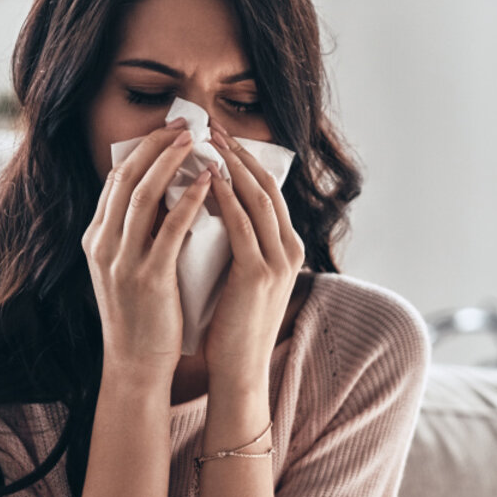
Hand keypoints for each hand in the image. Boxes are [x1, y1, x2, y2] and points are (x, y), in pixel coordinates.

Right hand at [83, 117, 216, 379]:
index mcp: (95, 239)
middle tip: (185, 124)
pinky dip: (189, 199)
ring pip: (144, 195)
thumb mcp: (127, 267)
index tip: (168, 130)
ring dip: (172, 161)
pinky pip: (169, 228)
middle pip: (126, 177)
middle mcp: (102, 245)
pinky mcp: (148, 278)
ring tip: (198, 141)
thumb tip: (167, 194)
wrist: (135, 364)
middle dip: (156, 145)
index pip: (115, 180)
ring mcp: (122, 261)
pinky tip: (209, 182)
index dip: (142, 150)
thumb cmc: (141, 316)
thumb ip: (138, 233)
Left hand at [199, 121, 304, 390]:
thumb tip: (211, 207)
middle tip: (212, 127)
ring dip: (231, 166)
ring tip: (207, 142)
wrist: (239, 369)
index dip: (246, 161)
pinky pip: (241, 225)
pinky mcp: (258, 275)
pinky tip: (206, 180)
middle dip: (239, 154)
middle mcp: (290, 250)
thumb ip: (239, 244)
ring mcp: (279, 262)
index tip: (220, 138)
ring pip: (257, 199)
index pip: (269, 192)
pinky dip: (225, 198)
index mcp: (288, 249)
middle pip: (267, 187)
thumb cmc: (232, 325)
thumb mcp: (242, 276)